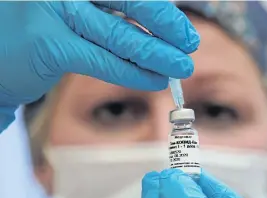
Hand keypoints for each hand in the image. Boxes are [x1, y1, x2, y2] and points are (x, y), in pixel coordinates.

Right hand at [0, 1, 198, 130]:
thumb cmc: (36, 35)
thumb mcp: (71, 14)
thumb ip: (106, 18)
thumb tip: (152, 34)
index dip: (159, 9)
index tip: (181, 28)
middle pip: (131, 2)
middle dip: (166, 25)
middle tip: (190, 44)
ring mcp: (54, 10)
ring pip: (122, 35)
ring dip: (158, 53)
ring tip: (182, 66)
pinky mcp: (49, 44)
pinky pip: (104, 60)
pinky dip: (134, 73)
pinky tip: (155, 80)